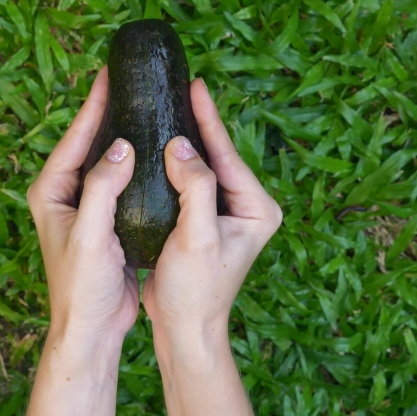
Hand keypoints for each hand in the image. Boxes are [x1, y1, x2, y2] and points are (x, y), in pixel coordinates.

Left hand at [26, 66, 138, 338]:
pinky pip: (121, 182)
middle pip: (88, 143)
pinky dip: (136, 165)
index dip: (93, 105)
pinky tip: (155, 151)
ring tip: (145, 105)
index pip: (73, 138)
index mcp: (51, 192)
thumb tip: (120, 145)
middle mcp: (65, 195)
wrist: (92, 327)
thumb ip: (102, 189)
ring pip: (106, 162)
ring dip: (124, 136)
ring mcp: (86, 207)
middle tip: (130, 80)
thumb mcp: (91, 235)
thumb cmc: (82, 286)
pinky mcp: (106, 220)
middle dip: (108, 112)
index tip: (109, 73)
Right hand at [143, 78, 281, 339]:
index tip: (196, 85)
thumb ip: (196, 188)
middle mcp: (248, 207)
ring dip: (187, 141)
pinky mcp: (207, 221)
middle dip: (199, 124)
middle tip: (181, 86)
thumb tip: (183, 145)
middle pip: (219, 156)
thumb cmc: (195, 291)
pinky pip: (191, 183)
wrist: (186, 330)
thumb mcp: (197, 237)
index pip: (229, 155)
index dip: (209, 119)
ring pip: (204, 167)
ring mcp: (227, 214)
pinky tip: (159, 145)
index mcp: (257, 208)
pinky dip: (175, 164)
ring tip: (170, 105)